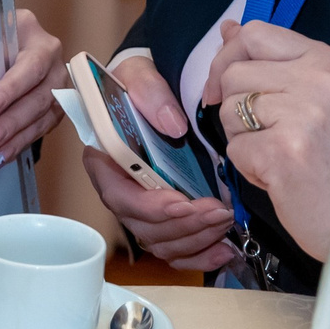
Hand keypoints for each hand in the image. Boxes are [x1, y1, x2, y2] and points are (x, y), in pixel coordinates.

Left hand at [0, 9, 62, 164]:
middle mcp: (54, 65)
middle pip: (38, 98)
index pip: (31, 67)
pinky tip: (2, 153)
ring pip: (42, 118)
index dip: (10, 89)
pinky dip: (19, 143)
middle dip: (10, 121)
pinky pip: (40, 130)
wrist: (10, 45)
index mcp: (39, 41)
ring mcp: (58, 88)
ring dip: (15, 137)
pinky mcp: (54, 108)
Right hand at [75, 55, 235, 269]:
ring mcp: (143, 207)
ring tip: (225, 219)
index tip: (180, 200)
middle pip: (143, 226)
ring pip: (162, 242)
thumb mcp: (139, 73)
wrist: (156, 90)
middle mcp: (121, 189)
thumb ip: (150, 92)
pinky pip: (177, 250)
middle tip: (218, 209)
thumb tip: (172, 125)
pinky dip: (200, 255)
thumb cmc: (140, 82)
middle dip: (183, 223)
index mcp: (104, 159)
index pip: (118, 196)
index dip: (148, 206)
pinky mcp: (165, 217)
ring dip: (196, 237)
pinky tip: (224, 249)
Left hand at [207, 19, 329, 260]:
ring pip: (228, 109)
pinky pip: (234, 148)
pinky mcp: (285, 150)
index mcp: (328, 60)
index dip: (228, 57)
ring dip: (242, 138)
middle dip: (235, 107)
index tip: (224, 87)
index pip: (255, 33)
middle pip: (233, 73)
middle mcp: (321, 79)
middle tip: (268, 134)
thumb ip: (270, 62)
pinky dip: (247, 167)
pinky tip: (279, 176)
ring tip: (279, 154)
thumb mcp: (311, 97)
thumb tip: (228, 28)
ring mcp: (305, 114)